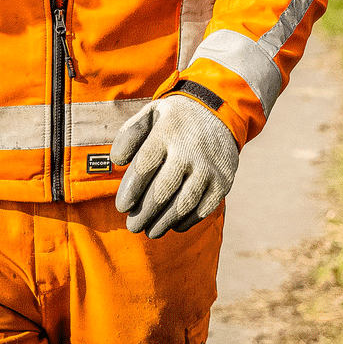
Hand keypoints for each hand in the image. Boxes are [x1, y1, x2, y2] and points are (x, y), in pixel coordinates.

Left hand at [111, 94, 239, 238]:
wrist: (219, 112)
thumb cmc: (173, 120)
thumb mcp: (150, 115)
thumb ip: (129, 135)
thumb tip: (118, 161)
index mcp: (167, 132)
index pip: (144, 167)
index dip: (131, 191)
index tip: (122, 207)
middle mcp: (190, 150)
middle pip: (163, 190)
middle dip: (144, 213)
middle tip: (133, 226)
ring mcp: (209, 167)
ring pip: (183, 204)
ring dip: (164, 222)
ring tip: (150, 231)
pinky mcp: (224, 181)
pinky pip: (204, 209)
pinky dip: (187, 221)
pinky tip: (174, 225)